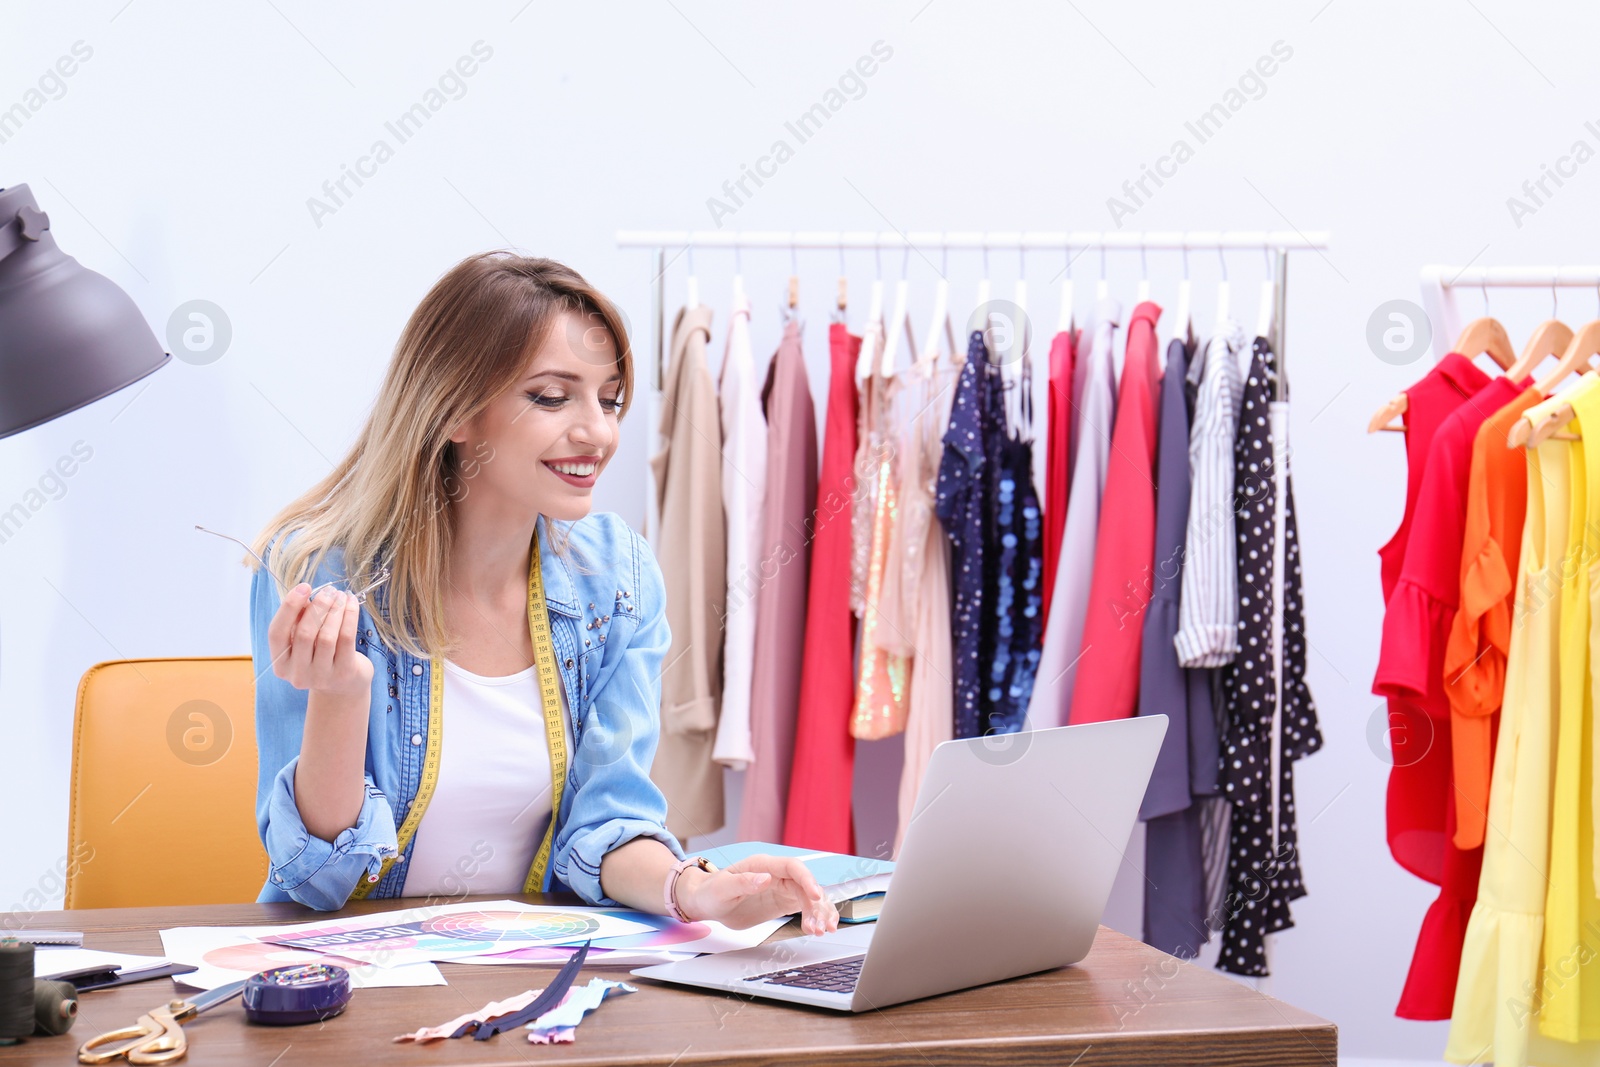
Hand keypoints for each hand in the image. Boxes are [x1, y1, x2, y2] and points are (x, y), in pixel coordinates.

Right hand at [267, 584, 372, 697]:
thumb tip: (304, 594)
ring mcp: (321, 677)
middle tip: (329, 591)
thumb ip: (298, 621)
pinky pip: (346, 639)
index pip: (276, 633)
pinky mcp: (344, 673)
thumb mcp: (303, 641)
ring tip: (340, 596)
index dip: (288, 608)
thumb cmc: (320, 655)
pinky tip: (351, 604)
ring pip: (326, 636)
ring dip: (335, 610)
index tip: (304, 587)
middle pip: (304, 634)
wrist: (344, 685)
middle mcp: (297, 674)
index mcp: (280, 664)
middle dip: (318, 607)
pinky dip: (349, 617)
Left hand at [675, 854, 838, 935]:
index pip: (793, 867)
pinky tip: (818, 929)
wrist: (707, 903)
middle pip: (806, 885)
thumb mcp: (723, 888)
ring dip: (819, 913)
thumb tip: (766, 878)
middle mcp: (777, 874)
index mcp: (764, 865)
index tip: (816, 896)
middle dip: (817, 905)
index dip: (808, 879)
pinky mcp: (782, 902)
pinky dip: (814, 917)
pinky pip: (804, 907)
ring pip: (809, 897)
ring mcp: (782, 888)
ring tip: (822, 930)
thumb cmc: (711, 891)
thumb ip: (744, 882)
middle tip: (820, 926)